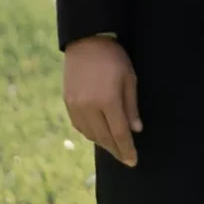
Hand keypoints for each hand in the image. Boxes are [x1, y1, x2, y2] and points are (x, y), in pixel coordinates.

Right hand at [63, 35, 141, 165]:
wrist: (86, 41)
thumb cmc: (114, 58)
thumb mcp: (129, 79)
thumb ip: (131, 107)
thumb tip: (135, 131)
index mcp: (108, 101)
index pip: (119, 134)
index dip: (127, 149)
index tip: (133, 161)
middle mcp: (89, 107)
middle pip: (104, 137)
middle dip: (116, 150)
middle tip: (125, 159)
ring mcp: (76, 105)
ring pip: (90, 134)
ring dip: (103, 143)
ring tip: (114, 148)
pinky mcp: (68, 102)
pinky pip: (79, 126)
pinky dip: (90, 134)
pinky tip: (98, 135)